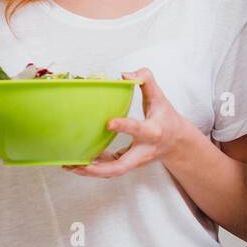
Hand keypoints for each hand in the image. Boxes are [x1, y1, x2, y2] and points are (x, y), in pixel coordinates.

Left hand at [65, 67, 189, 177]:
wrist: (177, 143)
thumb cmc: (167, 120)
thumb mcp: (160, 98)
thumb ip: (146, 81)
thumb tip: (124, 75)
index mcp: (152, 132)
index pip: (138, 130)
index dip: (124, 126)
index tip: (108, 123)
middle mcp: (143, 151)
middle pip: (122, 166)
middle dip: (99, 169)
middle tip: (79, 164)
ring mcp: (135, 161)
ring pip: (112, 172)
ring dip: (90, 172)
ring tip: (69, 166)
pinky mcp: (127, 164)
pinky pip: (109, 168)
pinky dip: (92, 167)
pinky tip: (75, 162)